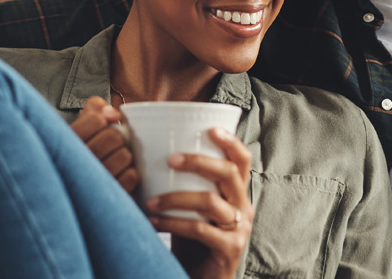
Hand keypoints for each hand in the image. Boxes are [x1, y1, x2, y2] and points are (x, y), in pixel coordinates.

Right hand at [69, 96, 138, 192]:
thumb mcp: (81, 124)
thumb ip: (94, 108)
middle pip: (114, 137)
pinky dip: (130, 173)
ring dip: (124, 156)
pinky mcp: (107, 196)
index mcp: (66, 142)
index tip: (102, 126)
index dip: (105, 121)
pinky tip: (118, 174)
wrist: (76, 190)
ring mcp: (91, 183)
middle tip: (110, 145)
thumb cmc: (83, 150)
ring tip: (113, 160)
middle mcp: (74, 164)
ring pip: (124, 156)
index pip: (97, 120)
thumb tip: (115, 114)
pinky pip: (131, 176)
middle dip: (117, 138)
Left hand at [145, 127, 253, 278]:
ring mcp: (239, 229)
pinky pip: (200, 229)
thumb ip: (183, 186)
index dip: (230, 141)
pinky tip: (153, 223)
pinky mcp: (230, 249)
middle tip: (170, 159)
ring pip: (210, 202)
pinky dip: (173, 224)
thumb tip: (148, 155)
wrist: (201, 278)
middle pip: (228, 173)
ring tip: (150, 201)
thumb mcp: (191, 209)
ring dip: (175, 198)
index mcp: (237, 194)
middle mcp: (244, 208)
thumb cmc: (192, 242)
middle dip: (198, 161)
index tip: (210, 128)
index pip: (242, 160)